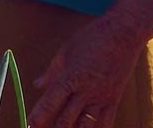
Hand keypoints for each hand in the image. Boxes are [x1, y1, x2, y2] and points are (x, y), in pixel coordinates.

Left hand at [28, 14, 147, 127]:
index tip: (29, 125)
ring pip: (85, 126)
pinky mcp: (114, 100)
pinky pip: (106, 123)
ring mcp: (101, 98)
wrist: (123, 33)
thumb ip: (51, 72)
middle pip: (66, 120)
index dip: (38, 117)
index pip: (50, 103)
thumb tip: (37, 85)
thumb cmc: (92, 37)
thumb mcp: (66, 50)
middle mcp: (86, 91)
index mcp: (71, 77)